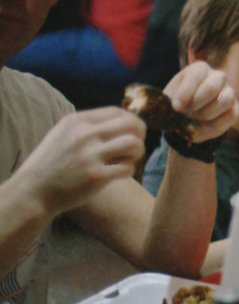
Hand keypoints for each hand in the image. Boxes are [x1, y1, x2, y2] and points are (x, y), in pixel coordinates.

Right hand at [16, 107, 144, 215]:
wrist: (33, 191)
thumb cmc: (52, 164)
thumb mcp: (63, 134)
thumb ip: (87, 126)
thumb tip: (122, 120)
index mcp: (76, 121)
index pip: (117, 111)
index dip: (131, 121)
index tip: (131, 133)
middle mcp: (84, 135)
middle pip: (131, 124)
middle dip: (140, 135)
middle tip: (134, 147)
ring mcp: (90, 155)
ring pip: (134, 144)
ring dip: (137, 153)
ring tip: (128, 159)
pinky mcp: (96, 176)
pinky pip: (128, 168)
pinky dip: (129, 170)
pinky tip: (119, 173)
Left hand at [165, 61, 238, 142]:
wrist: (187, 116)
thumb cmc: (178, 103)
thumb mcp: (168, 99)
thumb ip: (169, 101)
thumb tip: (175, 107)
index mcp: (199, 69)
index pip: (196, 76)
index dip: (185, 92)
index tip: (176, 106)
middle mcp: (217, 77)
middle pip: (213, 87)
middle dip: (197, 103)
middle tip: (187, 113)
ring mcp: (229, 91)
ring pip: (226, 100)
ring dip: (208, 113)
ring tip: (195, 119)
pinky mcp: (235, 107)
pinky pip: (233, 115)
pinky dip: (218, 125)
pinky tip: (205, 127)